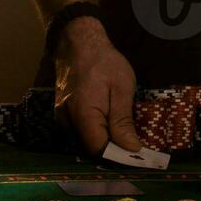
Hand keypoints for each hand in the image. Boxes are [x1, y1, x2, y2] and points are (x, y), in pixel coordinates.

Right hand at [52, 17, 141, 156]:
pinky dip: (94, 135)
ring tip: (125, 140)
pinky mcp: (62, 115)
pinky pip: (79, 134)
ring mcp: (61, 119)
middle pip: (90, 151)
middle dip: (113, 153)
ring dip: (104, 144)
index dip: (118, 158)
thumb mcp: (121, 88)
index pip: (99, 151)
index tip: (139, 159)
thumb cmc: (104, 62)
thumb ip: (123, 122)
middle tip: (136, 151)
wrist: (77, 42)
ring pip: (83, 144)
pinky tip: (109, 129)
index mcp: (83, 115)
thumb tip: (132, 150)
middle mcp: (66, 122)